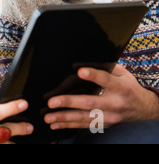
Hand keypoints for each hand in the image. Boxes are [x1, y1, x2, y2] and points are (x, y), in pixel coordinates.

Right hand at [0, 99, 32, 143]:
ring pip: (7, 144)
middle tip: (29, 127)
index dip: (11, 107)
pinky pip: (4, 151)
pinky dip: (7, 147)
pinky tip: (5, 145)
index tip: (24, 104)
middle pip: (5, 130)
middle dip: (20, 128)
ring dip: (11, 142)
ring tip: (9, 141)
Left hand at [44, 64, 158, 129]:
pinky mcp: (104, 125)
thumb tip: (74, 66)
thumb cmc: (127, 86)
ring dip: (64, 118)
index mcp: (121, 87)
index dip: (94, 75)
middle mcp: (115, 104)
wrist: (144, 110)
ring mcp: (109, 117)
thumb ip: (99, 66)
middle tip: (51, 102)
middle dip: (69, 102)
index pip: (106, 80)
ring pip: (84, 118)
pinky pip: (84, 126)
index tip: (80, 72)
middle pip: (90, 103)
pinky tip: (54, 124)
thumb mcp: (120, 72)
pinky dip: (68, 126)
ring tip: (48, 117)